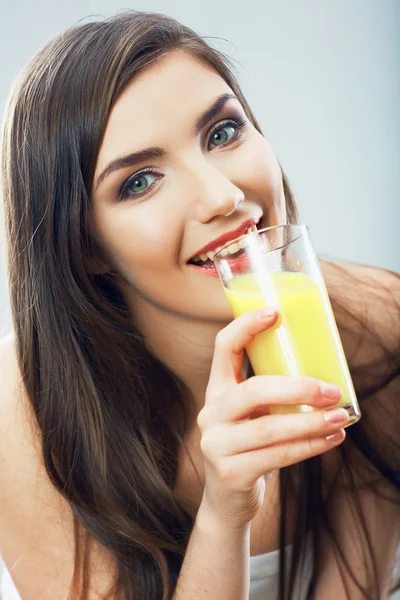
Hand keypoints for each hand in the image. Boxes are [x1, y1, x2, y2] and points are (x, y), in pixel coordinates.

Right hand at [197, 308, 348, 530]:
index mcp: (216, 391)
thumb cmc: (248, 447)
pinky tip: (332, 440)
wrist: (227, 500)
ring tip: (340, 416)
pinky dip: (309, 447)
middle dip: (297, 388)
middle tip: (332, 390)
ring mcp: (217, 444)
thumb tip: (325, 375)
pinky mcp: (231, 473)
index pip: (223, 349)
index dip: (245, 327)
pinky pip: (277, 456)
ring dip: (311, 422)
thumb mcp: (250, 416)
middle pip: (252, 390)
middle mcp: (210, 413)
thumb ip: (271, 396)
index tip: (274, 312)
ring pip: (269, 427)